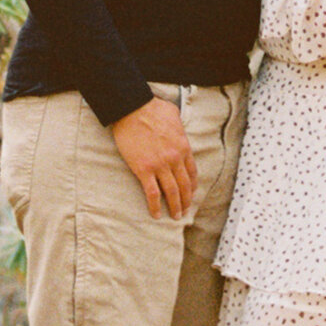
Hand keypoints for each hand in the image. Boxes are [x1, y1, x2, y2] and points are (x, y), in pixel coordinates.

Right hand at [110, 96, 198, 220]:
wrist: (132, 109)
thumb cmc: (151, 108)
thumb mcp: (173, 114)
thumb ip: (178, 126)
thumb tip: (178, 127)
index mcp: (183, 146)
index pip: (192, 172)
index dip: (193, 185)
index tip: (191, 193)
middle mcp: (175, 159)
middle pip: (184, 185)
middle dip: (186, 201)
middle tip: (185, 211)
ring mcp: (160, 166)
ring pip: (172, 192)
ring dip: (175, 207)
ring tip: (175, 216)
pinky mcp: (144, 170)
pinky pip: (152, 193)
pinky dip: (155, 206)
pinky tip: (156, 214)